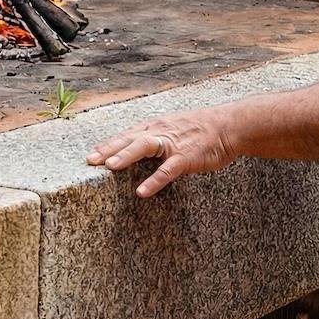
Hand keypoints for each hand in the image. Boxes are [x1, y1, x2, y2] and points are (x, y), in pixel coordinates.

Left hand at [86, 107, 238, 197]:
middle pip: (129, 139)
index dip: (108, 144)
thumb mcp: (174, 127)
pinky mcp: (186, 157)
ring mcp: (173, 143)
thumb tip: (139, 147)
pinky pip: (167, 170)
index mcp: (156, 126)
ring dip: (126, 155)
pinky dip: (154, 180)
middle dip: (109, 149)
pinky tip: (142, 192)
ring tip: (109, 167)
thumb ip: (156, 137)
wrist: (228, 126)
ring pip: (144, 147)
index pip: (127, 134)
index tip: (92, 154)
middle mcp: (160, 131)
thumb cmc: (202, 129)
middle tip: (90, 160)